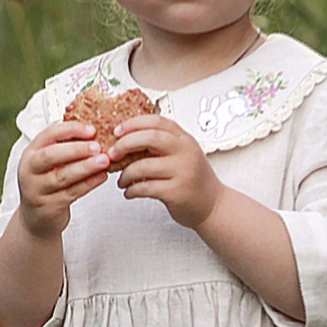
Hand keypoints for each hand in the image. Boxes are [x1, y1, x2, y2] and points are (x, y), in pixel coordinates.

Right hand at [15, 120, 109, 238]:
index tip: (91, 130)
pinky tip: (102, 176)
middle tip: (97, 146)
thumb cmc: (48, 183)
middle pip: (50, 155)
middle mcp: (30, 170)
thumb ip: (65, 147)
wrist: (37, 218)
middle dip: (75, 149)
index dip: (70, 130)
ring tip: (104, 161)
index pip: (48, 135)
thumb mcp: (50, 163)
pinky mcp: (49, 207)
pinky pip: (71, 193)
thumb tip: (94, 132)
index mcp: (31, 153)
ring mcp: (37, 189)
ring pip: (62, 176)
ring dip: (85, 167)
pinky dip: (88, 183)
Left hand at [110, 114, 222, 230]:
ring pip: (144, 165)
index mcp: (184, 139)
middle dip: (125, 144)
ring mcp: (183, 172)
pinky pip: (146, 188)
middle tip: (113, 153)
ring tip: (121, 180)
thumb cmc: (193, 179)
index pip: (157, 121)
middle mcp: (186, 152)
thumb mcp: (182, 154)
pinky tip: (129, 192)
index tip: (117, 131)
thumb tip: (125, 140)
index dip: (133, 124)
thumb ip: (161, 145)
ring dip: (125, 174)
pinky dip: (132, 190)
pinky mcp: (177, 192)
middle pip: (150, 138)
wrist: (213, 205)